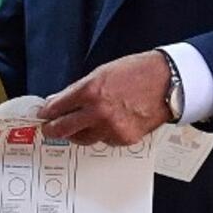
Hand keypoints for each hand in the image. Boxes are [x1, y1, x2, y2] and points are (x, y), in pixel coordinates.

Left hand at [38, 51, 170, 145]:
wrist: (168, 82)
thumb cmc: (138, 72)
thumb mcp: (102, 73)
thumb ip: (80, 89)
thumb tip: (61, 100)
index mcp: (91, 91)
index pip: (57, 107)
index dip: (47, 112)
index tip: (44, 114)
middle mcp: (98, 112)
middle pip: (63, 129)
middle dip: (52, 128)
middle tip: (48, 128)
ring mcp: (111, 128)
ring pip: (83, 138)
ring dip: (77, 133)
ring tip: (79, 125)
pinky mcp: (123, 139)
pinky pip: (104, 140)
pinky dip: (102, 134)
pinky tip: (107, 123)